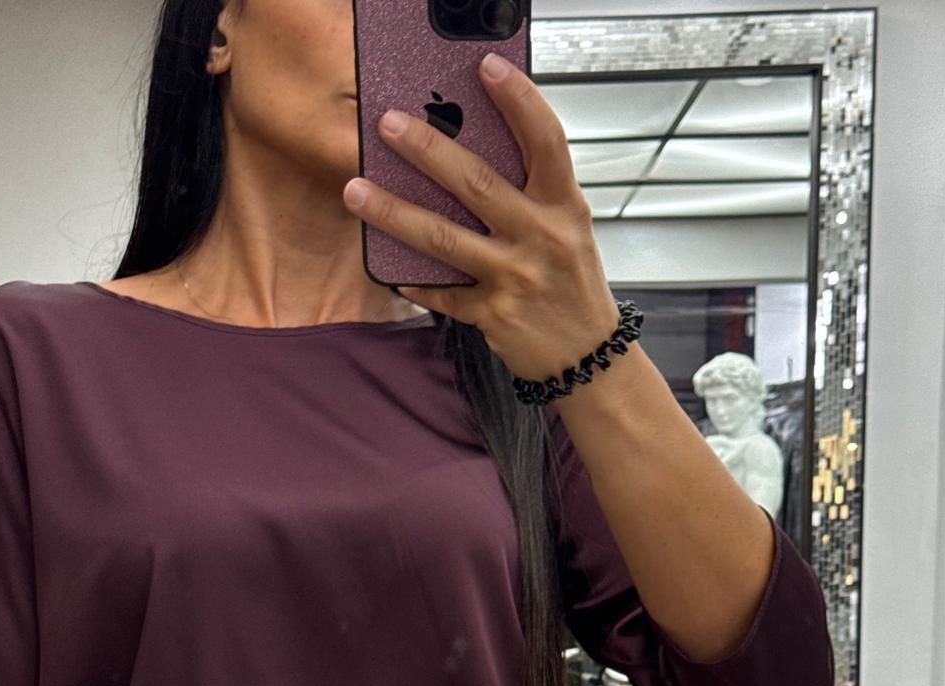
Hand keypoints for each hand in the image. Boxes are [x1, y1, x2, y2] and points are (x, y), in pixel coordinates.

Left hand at [341, 51, 619, 384]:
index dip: (519, 100)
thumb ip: (530, 195)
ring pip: (443, 237)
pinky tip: (390, 270)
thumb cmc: (572, 284)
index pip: (546, 140)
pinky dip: (415, 282)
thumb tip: (467, 156)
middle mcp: (541, 238)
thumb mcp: (567, 230)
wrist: (588, 358)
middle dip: (428, 150)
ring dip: (393, 212)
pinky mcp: (493, 315)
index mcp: (565, 207)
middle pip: (478, 184)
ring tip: (356, 191)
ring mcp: (515, 278)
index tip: (486, 68)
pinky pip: (442, 293)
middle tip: (388, 125)